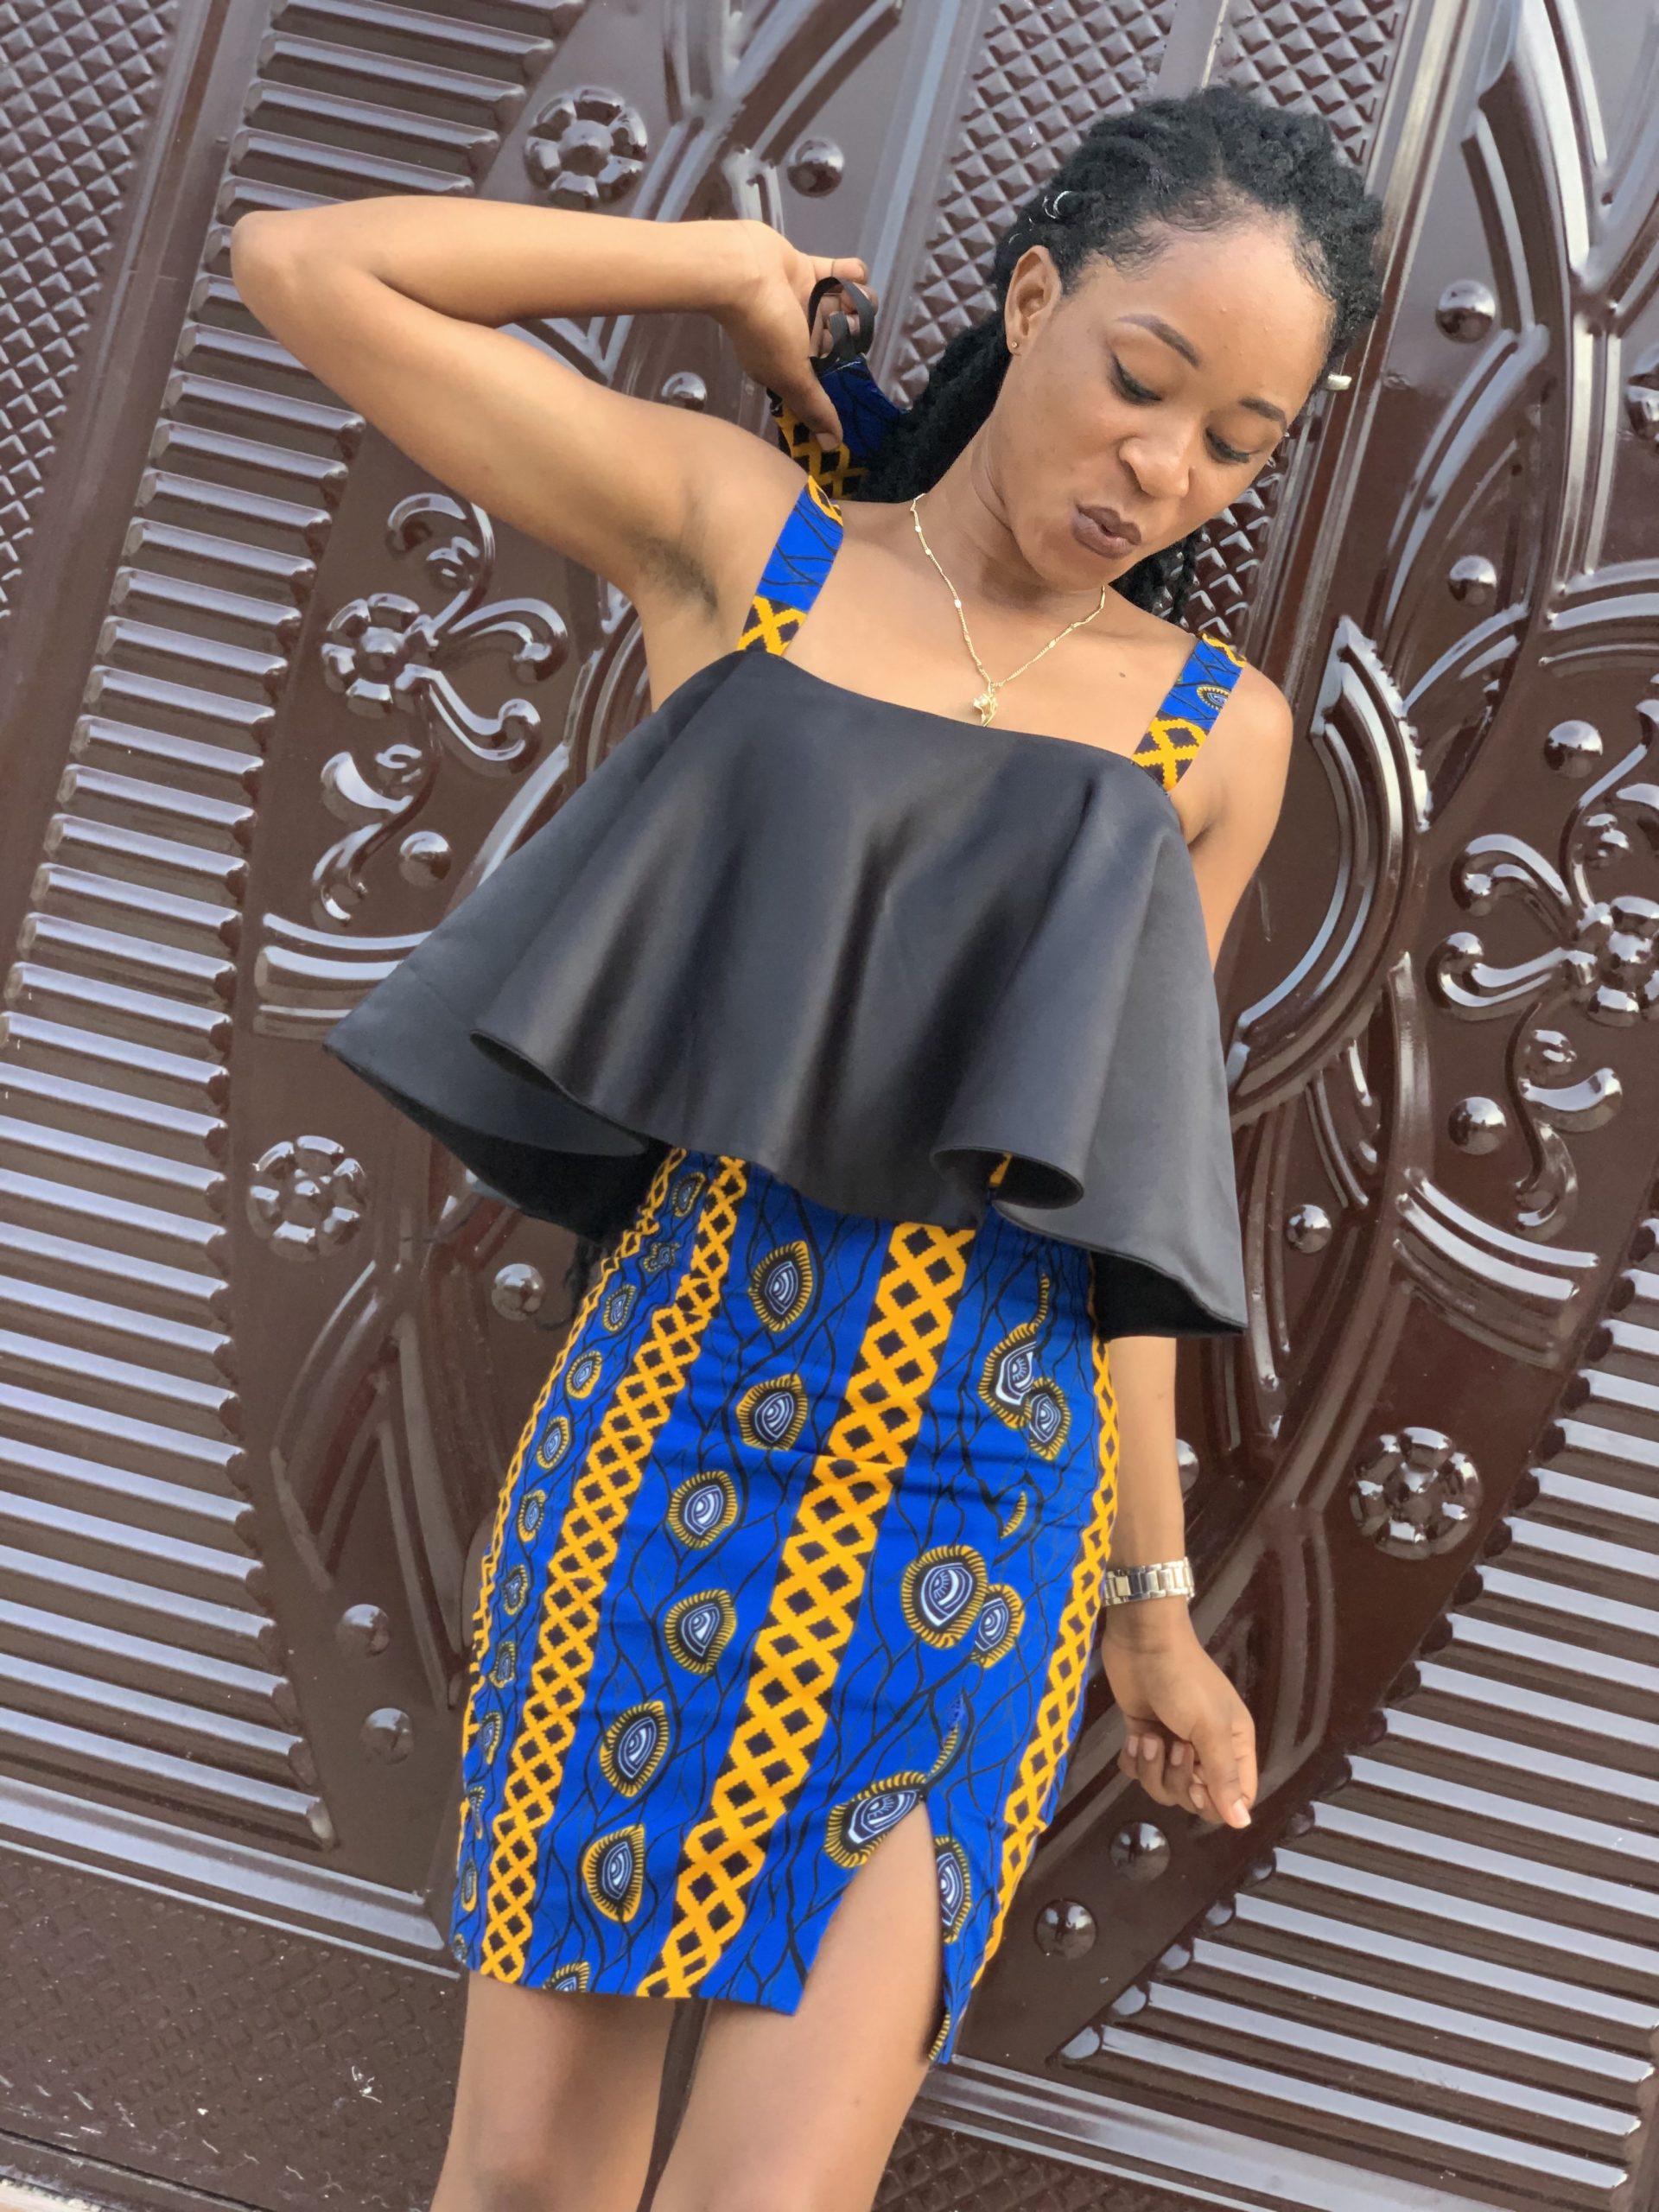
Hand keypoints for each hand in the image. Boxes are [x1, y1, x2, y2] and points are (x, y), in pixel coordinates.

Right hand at [717, 220, 874, 448]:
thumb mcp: (792, 376)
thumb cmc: (766, 328)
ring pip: (846, 305)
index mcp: (793, 362)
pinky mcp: (807, 269)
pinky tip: (849, 274)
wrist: (742, 270)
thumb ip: (814, 407)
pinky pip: (840, 273)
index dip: (843, 368)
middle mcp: (799, 333)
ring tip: (852, 295)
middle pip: (842, 337)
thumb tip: (832, 445)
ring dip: (859, 300)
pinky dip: (851, 273)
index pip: (827, 372)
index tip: (851, 363)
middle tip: (848, 323)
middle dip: (854, 330)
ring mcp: (804, 300)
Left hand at [1100, 1612, 1256, 1828]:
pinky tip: (1133, 1736)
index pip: (1235, 1798)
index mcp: (1234, 1746)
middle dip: (1177, 1779)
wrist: (1143, 1641)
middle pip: (1194, 1797)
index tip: (1198, 1786)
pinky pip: (1137, 1771)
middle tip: (1173, 1746)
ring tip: (1148, 1738)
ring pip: (1163, 1787)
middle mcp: (1206, 1750)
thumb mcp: (1209, 1728)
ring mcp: (1172, 1744)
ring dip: (1152, 1768)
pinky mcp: (1143, 1736)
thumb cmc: (1184, 1681)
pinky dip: (1132, 1760)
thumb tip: (1241, 1824)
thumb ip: (1223, 1777)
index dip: (1214, 1803)